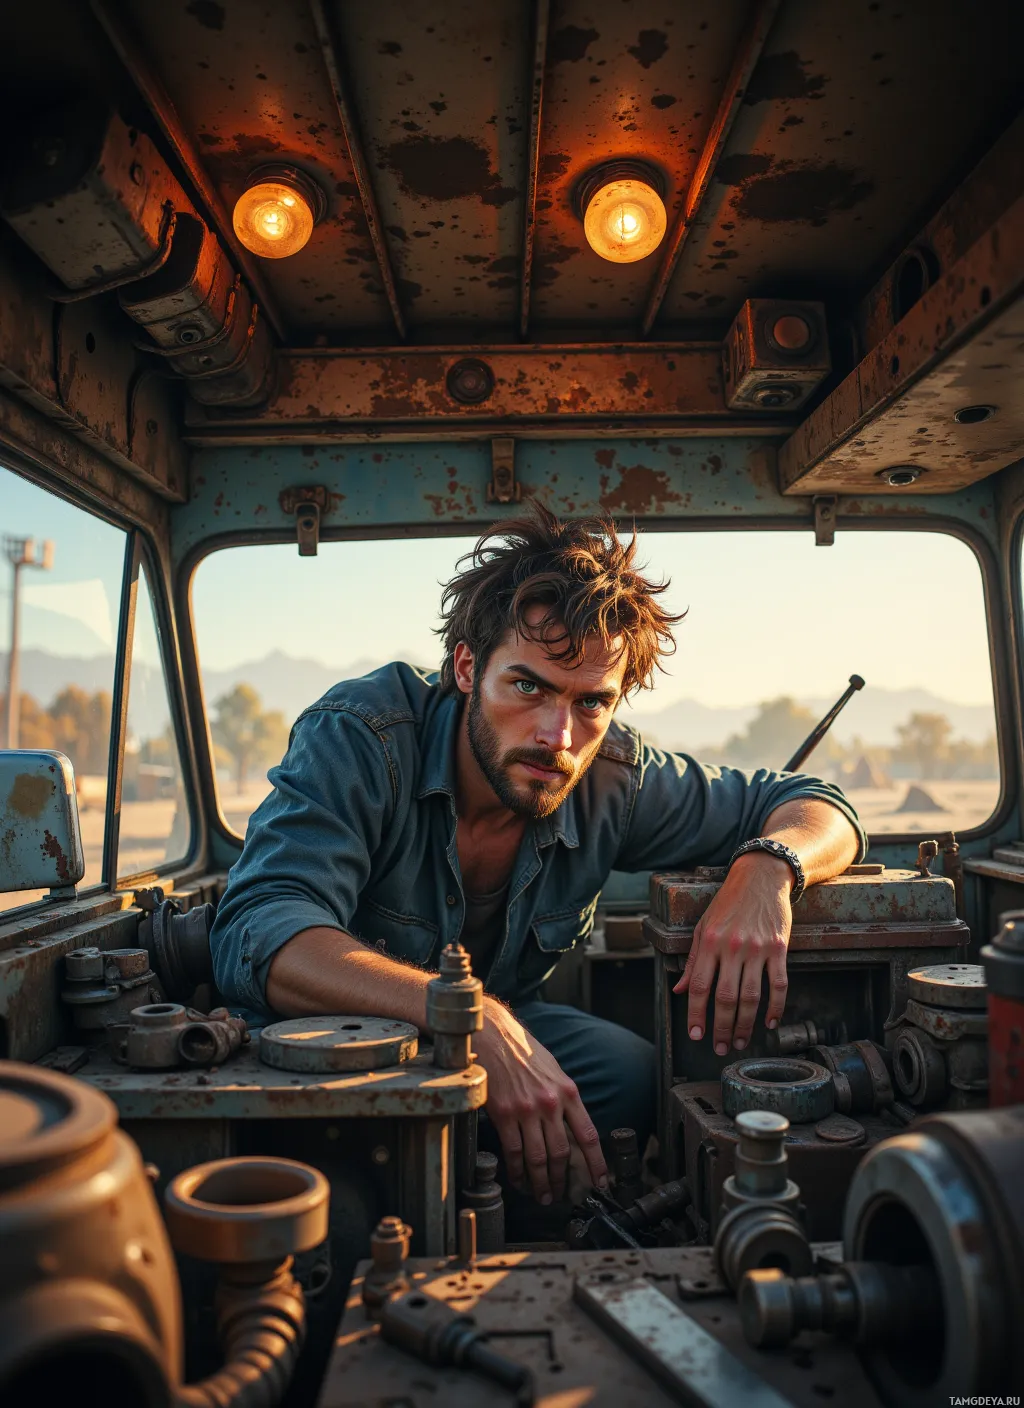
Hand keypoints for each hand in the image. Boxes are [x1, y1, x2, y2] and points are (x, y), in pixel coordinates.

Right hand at [476, 997, 607, 1203]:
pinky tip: (518, 1179)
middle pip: (561, 1154)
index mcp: (568, 1092)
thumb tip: (570, 1125)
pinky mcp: (504, 1114)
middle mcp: (551, 1103)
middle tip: (559, 1195)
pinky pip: (514, 1152)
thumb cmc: (523, 1051)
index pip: (588, 1135)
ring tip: (541, 1196)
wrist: (494, 1035)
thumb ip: (563, 1097)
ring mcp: (527, 1110)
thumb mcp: (554, 1070)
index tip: (601, 1183)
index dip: (596, 1163)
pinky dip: (517, 1171)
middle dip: (561, 1180)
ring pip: (538, 1158)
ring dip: (540, 1183)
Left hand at [673, 853, 792, 1053]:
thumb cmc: (728, 902)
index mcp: (709, 943)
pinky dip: (776, 1007)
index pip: (700, 987)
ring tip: (740, 1042)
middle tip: (719, 1048)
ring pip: (751, 996)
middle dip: (721, 1028)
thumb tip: (680, 990)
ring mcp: (757, 949)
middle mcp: (732, 947)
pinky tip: (770, 1023)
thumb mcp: (703, 927)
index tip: (695, 1035)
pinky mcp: (779, 948)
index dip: (697, 1014)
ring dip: (745, 1024)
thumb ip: (693, 961)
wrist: (761, 877)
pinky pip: (779, 984)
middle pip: (725, 998)